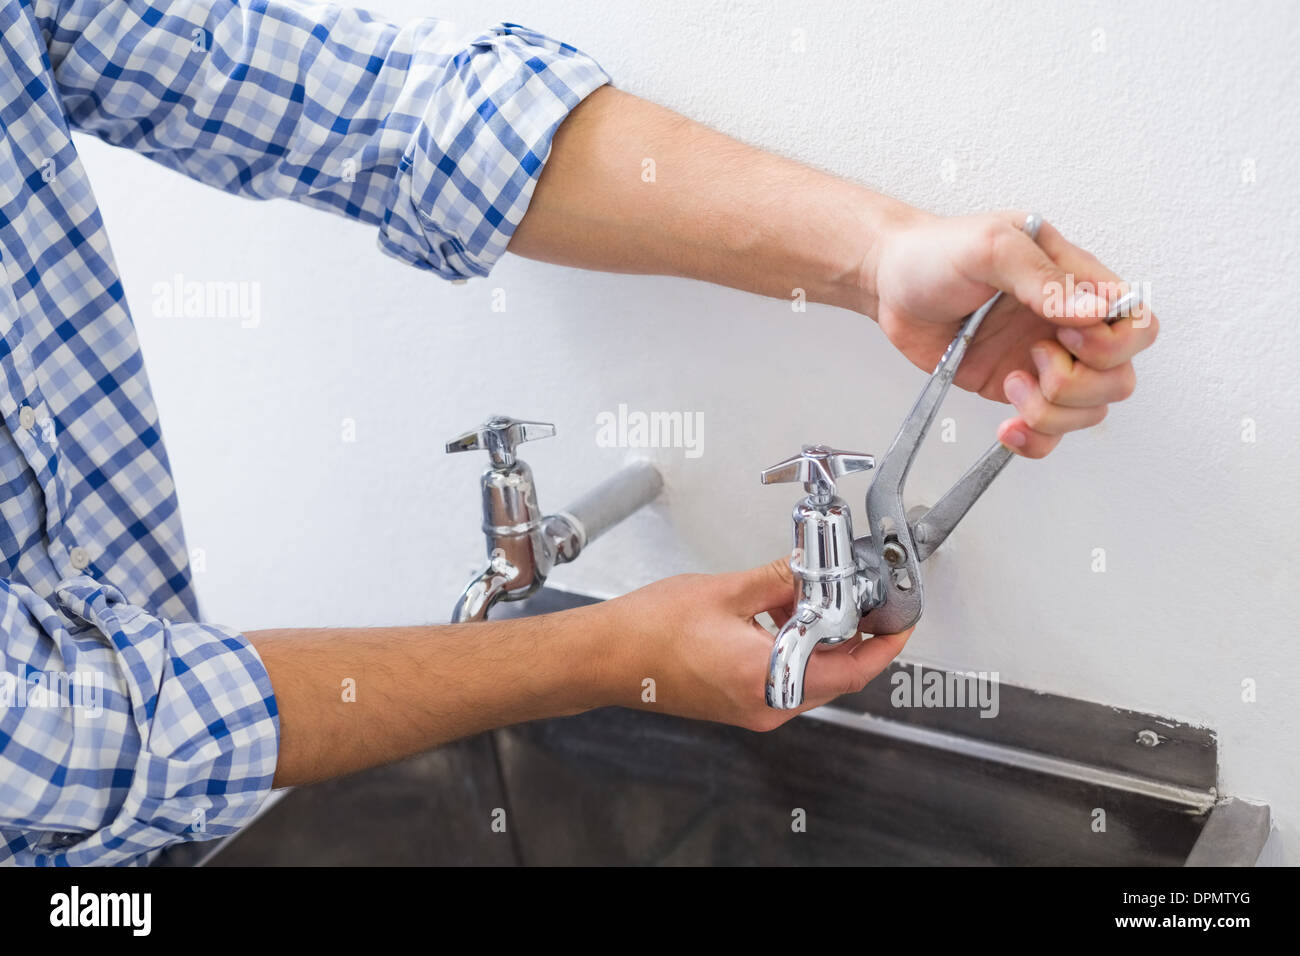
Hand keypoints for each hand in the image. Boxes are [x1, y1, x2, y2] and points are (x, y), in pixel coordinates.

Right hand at [594, 557, 912, 731]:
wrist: (605, 657)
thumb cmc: (647, 632)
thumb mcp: (725, 591)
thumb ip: (777, 579)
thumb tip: (810, 569)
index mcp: (766, 678)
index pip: (849, 671)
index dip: (883, 648)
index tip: (900, 626)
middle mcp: (764, 704)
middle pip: (834, 676)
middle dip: (852, 637)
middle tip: (861, 600)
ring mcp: (751, 708)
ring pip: (809, 677)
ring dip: (819, 640)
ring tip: (813, 598)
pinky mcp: (737, 702)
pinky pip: (784, 678)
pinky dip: (793, 648)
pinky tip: (780, 613)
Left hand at [870, 210, 1158, 457]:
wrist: (890, 284)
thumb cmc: (938, 253)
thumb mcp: (991, 246)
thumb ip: (1043, 277)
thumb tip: (1095, 311)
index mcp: (1078, 283)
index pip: (1137, 326)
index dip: (1112, 344)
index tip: (1064, 333)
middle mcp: (1069, 326)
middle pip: (1120, 378)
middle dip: (1078, 384)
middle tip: (1033, 357)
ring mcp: (1043, 362)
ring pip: (1089, 412)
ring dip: (1050, 411)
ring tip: (1009, 382)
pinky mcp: (1016, 390)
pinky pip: (1049, 433)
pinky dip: (1036, 440)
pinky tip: (1008, 428)